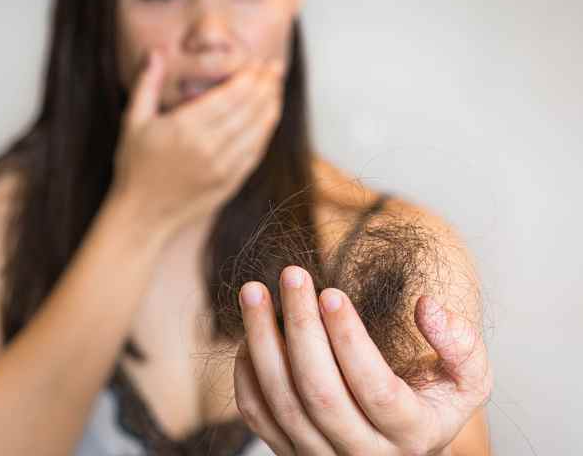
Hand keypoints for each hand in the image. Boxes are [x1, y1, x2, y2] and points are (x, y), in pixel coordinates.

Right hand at [111, 48, 284, 233]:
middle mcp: (208, 147)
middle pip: (248, 109)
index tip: (257, 61)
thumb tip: (155, 52)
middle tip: (275, 67)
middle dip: (265, 85)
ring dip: (271, 106)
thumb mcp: (133, 122)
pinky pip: (255, 153)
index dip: (248, 77)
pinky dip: (266, 133)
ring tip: (277, 87)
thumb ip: (146, 85)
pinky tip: (269, 118)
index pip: (228, 96)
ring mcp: (222, 167)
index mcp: (185, 128)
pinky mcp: (230, 183)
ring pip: (257, 130)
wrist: (143, 215)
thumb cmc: (135, 167)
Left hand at [233, 265, 492, 454]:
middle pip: (320, 393)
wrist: (398, 450)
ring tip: (254, 292)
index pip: (375, 388)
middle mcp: (363, 455)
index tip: (331, 292)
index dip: (350, 339)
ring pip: (281, 402)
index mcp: (411, 434)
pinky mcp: (289, 452)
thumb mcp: (466, 381)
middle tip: (292, 275)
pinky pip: (257, 415)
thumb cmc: (430, 405)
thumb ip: (460, 345)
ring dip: (262, 341)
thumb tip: (427, 306)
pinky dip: (248, 371)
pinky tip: (253, 332)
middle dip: (301, 328)